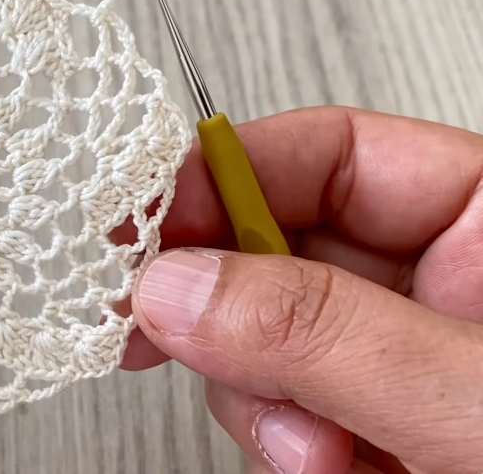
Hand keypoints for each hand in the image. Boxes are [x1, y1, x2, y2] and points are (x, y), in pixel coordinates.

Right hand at [120, 107, 482, 473]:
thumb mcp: (474, 404)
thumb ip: (328, 335)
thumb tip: (179, 286)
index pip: (332, 153)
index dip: (227, 173)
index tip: (145, 222)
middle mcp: (436, 284)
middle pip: (277, 246)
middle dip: (232, 307)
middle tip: (161, 326)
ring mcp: (393, 360)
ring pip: (262, 337)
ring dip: (264, 398)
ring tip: (322, 456)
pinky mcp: (365, 424)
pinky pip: (279, 409)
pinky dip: (282, 445)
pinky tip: (332, 471)